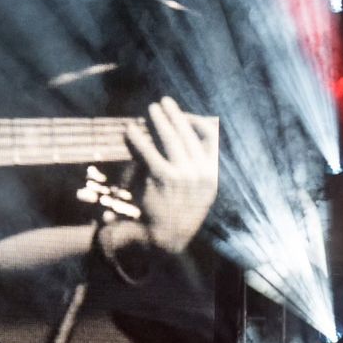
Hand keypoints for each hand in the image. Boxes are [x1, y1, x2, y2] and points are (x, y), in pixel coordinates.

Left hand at [126, 97, 219, 253]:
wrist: (165, 240)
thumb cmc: (178, 213)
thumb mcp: (198, 192)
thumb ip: (196, 167)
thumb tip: (186, 135)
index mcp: (212, 174)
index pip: (210, 137)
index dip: (196, 121)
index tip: (185, 115)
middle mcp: (201, 173)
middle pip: (188, 133)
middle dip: (175, 115)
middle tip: (163, 103)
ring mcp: (183, 175)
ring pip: (170, 138)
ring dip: (159, 120)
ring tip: (150, 110)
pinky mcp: (162, 177)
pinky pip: (148, 150)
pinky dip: (138, 138)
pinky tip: (130, 131)